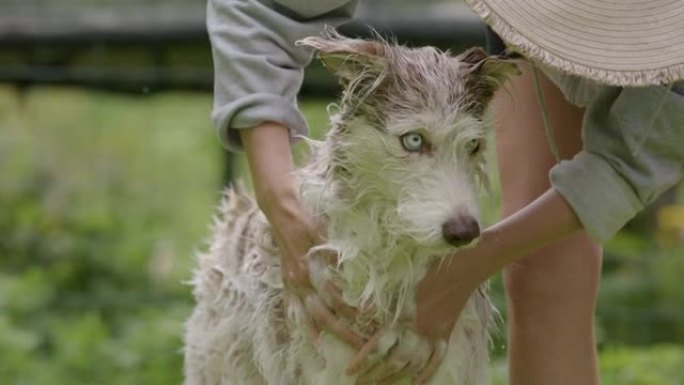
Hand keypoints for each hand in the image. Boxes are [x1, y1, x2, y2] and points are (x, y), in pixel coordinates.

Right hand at [240, 122, 365, 347]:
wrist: (280, 211)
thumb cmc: (306, 219)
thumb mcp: (323, 232)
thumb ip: (335, 253)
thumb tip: (351, 271)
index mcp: (308, 268)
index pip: (334, 296)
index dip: (352, 309)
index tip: (370, 317)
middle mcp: (298, 280)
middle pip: (322, 314)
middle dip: (342, 331)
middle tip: (361, 344)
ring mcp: (291, 283)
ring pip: (307, 316)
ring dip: (323, 333)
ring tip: (334, 350)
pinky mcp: (287, 281)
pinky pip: (294, 308)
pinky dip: (303, 324)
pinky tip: (312, 337)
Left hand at [346, 251, 487, 383]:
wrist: (462, 266)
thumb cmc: (428, 265)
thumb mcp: (399, 278)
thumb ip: (381, 296)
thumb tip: (359, 309)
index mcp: (402, 316)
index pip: (378, 346)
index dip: (363, 361)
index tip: (349, 370)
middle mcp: (418, 330)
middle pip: (394, 361)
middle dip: (375, 374)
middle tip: (360, 382)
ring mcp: (434, 334)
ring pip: (413, 364)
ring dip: (395, 376)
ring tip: (380, 384)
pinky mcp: (446, 334)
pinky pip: (437, 360)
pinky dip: (426, 373)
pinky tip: (416, 383)